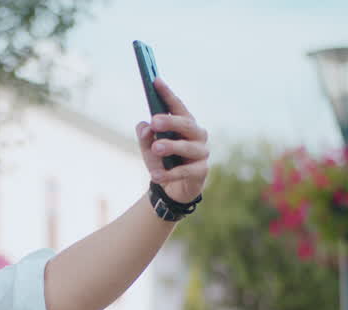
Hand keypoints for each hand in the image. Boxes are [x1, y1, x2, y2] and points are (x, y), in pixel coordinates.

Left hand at [135, 77, 208, 203]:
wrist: (171, 189)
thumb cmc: (162, 162)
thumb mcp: (148, 148)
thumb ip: (145, 136)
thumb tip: (145, 127)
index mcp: (185, 124)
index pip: (177, 106)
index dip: (167, 94)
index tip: (155, 81)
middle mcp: (197, 135)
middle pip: (186, 124)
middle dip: (170, 121)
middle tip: (154, 121)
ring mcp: (201, 153)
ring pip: (188, 147)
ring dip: (171, 146)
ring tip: (155, 148)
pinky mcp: (201, 171)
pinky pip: (185, 171)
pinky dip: (169, 173)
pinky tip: (154, 175)